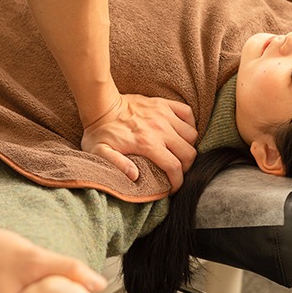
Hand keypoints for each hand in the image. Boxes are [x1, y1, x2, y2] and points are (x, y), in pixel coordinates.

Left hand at [81, 94, 197, 192]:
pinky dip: (189, 123)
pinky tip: (180, 132)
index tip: (173, 188)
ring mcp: (164, 115)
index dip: (178, 181)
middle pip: (188, 152)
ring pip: (191, 134)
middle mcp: (160, 129)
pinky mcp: (164, 104)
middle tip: (177, 171)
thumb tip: (135, 176)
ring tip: (178, 152)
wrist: (101, 105)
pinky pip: (187, 113)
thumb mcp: (100, 151)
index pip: (174, 166)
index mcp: (147, 143)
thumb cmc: (100, 132)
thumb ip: (116, 164)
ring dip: (188, 146)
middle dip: (186, 167)